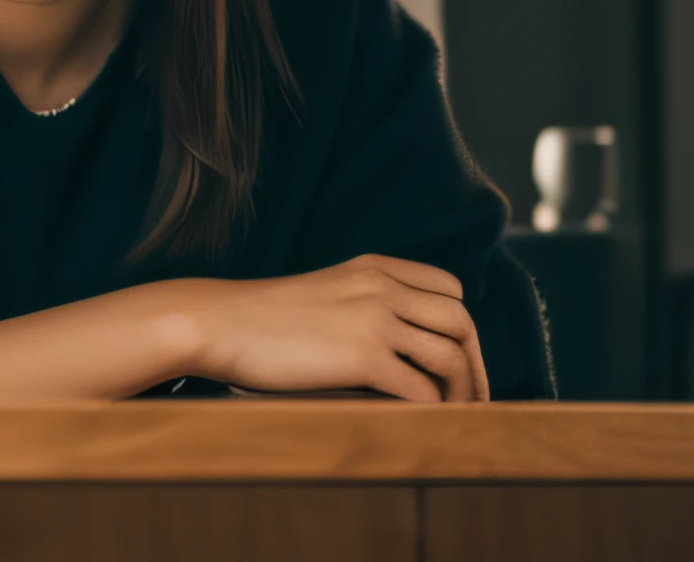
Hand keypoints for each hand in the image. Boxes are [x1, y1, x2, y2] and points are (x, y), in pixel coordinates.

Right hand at [180, 254, 489, 401]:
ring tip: (456, 418)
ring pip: (450, 357)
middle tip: (473, 398)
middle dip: (475, 364)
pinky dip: (431, 412)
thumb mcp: (322, 291)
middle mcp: (382, 287)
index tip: (457, 357)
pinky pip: (421, 390)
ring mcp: (375, 320)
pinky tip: (423, 425)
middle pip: (461, 322)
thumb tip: (395, 347)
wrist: (218, 322)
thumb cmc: (259, 318)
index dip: (460, 327)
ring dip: (462, 392)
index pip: (449, 288)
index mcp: (374, 268)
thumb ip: (360, 302)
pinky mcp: (362, 358)